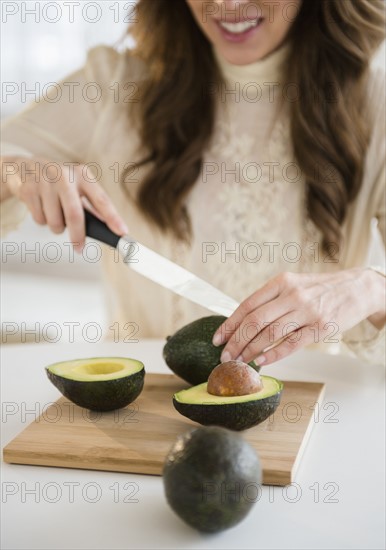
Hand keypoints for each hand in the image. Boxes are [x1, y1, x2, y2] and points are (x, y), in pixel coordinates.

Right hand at [1, 156, 127, 251]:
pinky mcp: (28, 189)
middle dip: (78, 235)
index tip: (122, 232)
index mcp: (83, 175)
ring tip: (56, 216)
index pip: (101, 200)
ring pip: (55, 221)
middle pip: (75, 214)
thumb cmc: (59, 182)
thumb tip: (108, 228)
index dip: (113, 218)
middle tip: (79, 247)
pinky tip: (42, 208)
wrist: (24, 167)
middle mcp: (65, 176)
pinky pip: (39, 219)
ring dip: (57, 227)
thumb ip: (92, 206)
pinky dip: (42, 221)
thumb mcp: (78, 186)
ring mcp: (45, 182)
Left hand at [212, 269, 384, 365]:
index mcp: (281, 282)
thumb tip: (243, 322)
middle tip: (225, 356)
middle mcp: (292, 295)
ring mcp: (307, 311)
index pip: (247, 305)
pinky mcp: (320, 327)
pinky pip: (291, 344)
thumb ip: (271, 300)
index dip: (229, 324)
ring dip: (251, 350)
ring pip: (270, 334)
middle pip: (254, 321)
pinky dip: (274, 355)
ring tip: (240, 361)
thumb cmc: (320, 289)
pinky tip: (262, 361)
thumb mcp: (294, 284)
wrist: (357, 288)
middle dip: (236, 341)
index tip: (217, 338)